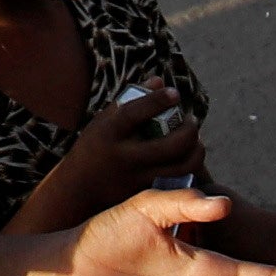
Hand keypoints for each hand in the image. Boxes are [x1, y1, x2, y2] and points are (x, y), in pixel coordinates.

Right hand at [32, 78, 206, 226]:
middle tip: (191, 120)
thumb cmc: (95, 147)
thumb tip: (159, 81)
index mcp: (109, 133)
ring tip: (194, 140)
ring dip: (196, 150)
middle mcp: (124, 157)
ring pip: (182, 166)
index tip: (175, 93)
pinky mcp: (148, 194)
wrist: (79, 190)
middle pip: (170, 145)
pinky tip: (188, 155)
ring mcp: (138, 179)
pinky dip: (189, 165)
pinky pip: (179, 179)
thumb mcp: (104, 121)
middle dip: (189, 130)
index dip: (158, 101)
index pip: (135, 113)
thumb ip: (131, 100)